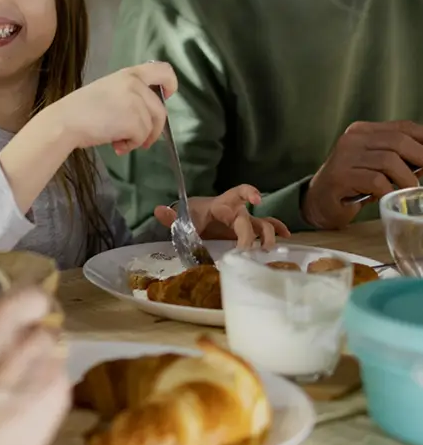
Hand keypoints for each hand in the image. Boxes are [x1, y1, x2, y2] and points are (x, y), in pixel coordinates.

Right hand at [0, 289, 69, 444]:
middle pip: (31, 298)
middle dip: (30, 316)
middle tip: (21, 342)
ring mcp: (29, 342)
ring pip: (47, 338)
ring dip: (37, 356)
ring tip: (21, 386)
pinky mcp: (54, 378)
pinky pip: (57, 373)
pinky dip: (46, 387)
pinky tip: (29, 407)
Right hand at [41, 61, 177, 153]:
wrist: (65, 122)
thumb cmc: (82, 109)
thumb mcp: (108, 91)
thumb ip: (129, 94)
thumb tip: (146, 114)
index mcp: (129, 74)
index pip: (164, 70)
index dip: (171, 84)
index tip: (166, 96)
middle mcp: (135, 84)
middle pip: (160, 110)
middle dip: (153, 129)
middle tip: (140, 141)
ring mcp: (136, 102)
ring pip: (152, 127)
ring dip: (138, 139)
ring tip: (119, 142)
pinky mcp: (134, 121)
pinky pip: (142, 138)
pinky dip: (131, 146)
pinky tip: (116, 145)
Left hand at [154, 185, 289, 247]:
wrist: (195, 221)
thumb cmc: (192, 217)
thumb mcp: (182, 218)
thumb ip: (171, 217)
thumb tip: (158, 210)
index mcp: (221, 205)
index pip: (236, 194)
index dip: (248, 193)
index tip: (257, 201)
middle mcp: (236, 211)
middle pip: (249, 219)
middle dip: (250, 234)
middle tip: (247, 251)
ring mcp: (244, 222)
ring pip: (263, 224)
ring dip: (269, 234)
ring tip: (268, 249)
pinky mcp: (248, 232)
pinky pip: (266, 228)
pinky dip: (277, 230)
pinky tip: (287, 237)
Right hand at [302, 120, 422, 228]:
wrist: (318, 202)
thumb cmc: (353, 185)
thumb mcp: (377, 166)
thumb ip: (400, 159)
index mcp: (363, 131)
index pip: (404, 127)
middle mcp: (352, 138)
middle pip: (399, 141)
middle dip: (422, 159)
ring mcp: (344, 156)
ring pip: (389, 160)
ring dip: (407, 180)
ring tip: (409, 193)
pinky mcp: (340, 176)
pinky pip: (376, 181)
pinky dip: (390, 192)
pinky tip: (388, 198)